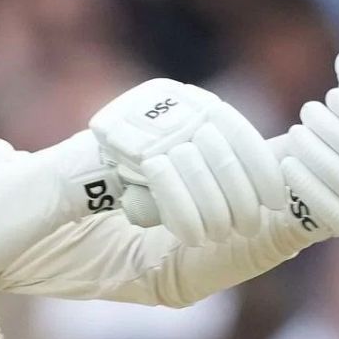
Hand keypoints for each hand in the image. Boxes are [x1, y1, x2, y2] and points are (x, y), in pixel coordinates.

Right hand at [87, 80, 285, 244]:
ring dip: (213, 209)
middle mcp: (167, 101)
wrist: (60, 196)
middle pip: (222, 148)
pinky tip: (191, 236)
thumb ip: (220, 181)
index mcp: (189, 105)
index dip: (263, 168)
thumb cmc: (128, 202)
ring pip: (194, 162)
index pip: (239, 131)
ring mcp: (139, 114)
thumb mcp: (183, 189)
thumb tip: (278, 189)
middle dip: (240, 198)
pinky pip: (163, 174)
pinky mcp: (114, 135)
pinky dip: (183, 213)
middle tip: (244, 230)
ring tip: (215, 237)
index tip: (276, 202)